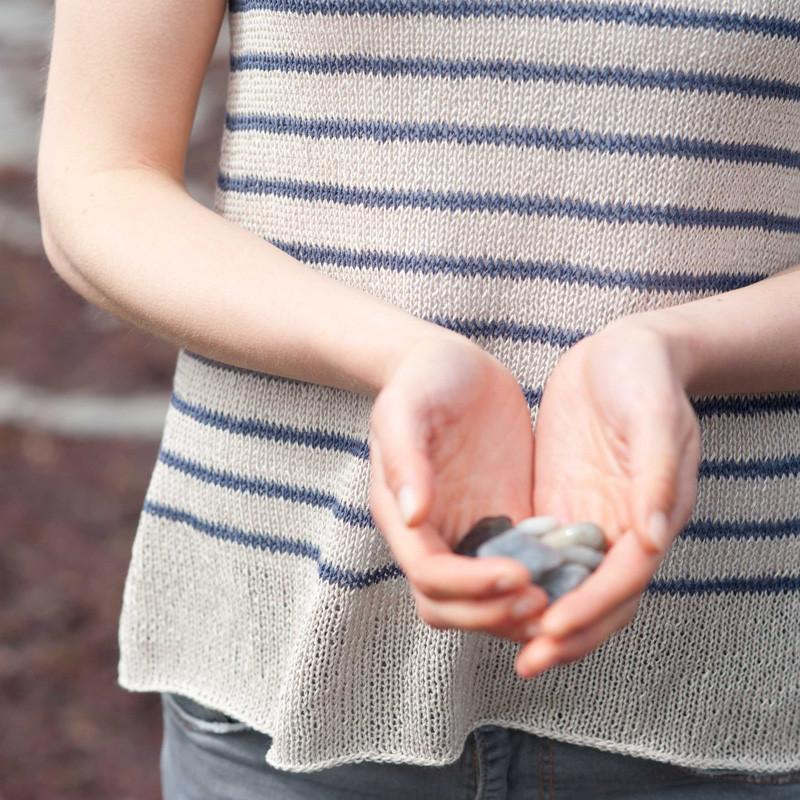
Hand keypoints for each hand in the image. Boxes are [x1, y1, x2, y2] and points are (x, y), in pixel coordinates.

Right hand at [368, 331, 550, 639]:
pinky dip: (540, 584)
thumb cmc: (421, 379)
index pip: (430, 576)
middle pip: (452, 606)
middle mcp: (434, 534)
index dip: (470, 587)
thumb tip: (414, 518)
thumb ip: (404, 459)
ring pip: (484, 600)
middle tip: (542, 600)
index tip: (517, 573)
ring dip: (516, 611)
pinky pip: (519, 569)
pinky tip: (574, 574)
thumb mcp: (404, 408)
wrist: (450, 364)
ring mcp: (469, 531)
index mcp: (403, 516)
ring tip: (561, 599)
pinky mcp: (502, 521)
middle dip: (493, 613)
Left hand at [515, 319, 700, 677]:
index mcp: (653, 512)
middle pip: (599, 599)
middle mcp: (623, 526)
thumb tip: (649, 538)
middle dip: (567, 634)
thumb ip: (654, 473)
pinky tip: (493, 595)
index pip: (624, 580)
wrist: (621, 351)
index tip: (552, 630)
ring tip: (508, 645)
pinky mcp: (563, 503)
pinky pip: (547, 556)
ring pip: (571, 587)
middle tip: (527, 661)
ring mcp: (592, 517)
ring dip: (544, 619)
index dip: (591, 609)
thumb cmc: (643, 375)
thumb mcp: (654, 413)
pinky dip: (529, 582)